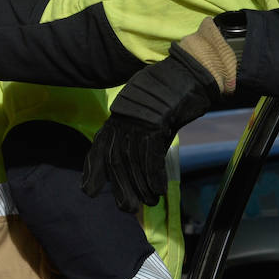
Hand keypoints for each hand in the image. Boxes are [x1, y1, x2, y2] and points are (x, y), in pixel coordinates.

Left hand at [82, 42, 222, 210]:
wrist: (189, 71)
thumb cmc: (170, 92)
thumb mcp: (149, 114)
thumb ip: (141, 135)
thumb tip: (139, 164)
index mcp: (118, 114)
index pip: (100, 144)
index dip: (93, 168)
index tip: (88, 190)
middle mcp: (124, 117)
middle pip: (115, 157)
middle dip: (119, 186)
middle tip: (125, 208)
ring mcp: (139, 119)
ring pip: (133, 160)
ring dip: (140, 185)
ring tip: (148, 202)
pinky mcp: (157, 121)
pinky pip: (152, 154)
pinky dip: (154, 175)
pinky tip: (159, 190)